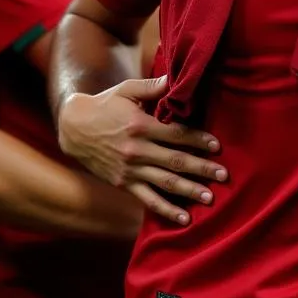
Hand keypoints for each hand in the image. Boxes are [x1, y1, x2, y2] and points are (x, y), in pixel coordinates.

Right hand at [58, 75, 226, 224]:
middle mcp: (137, 150)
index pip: (176, 134)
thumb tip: (177, 78)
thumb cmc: (105, 104)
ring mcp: (130, 170)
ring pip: (165, 183)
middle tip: (224, 176)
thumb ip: (152, 86)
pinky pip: (148, 199)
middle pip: (176, 161)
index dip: (198, 140)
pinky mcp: (123, 183)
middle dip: (202, 169)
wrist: (73, 128)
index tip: (217, 146)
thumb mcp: (126, 90)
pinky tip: (184, 219)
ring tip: (210, 198)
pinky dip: (166, 210)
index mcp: (140, 126)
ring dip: (189, 191)